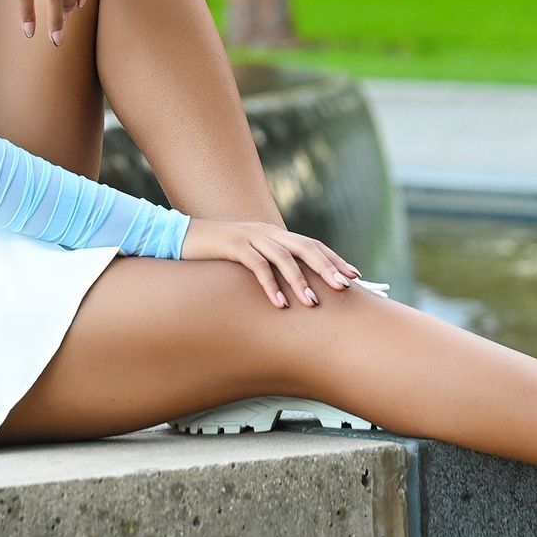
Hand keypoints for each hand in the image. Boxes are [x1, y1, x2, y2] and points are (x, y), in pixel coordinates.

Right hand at [181, 217, 363, 308]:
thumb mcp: (249, 256)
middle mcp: (267, 232)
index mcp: (275, 234)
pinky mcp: (232, 246)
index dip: (334, 259)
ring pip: (283, 257)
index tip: (355, 276)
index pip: (312, 245)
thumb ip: (270, 264)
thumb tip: (293, 287)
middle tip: (345, 287)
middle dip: (327, 267)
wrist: (181, 237)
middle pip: (305, 247)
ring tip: (312, 304)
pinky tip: (278, 303)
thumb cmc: (217, 253)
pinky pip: (256, 265)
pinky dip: (269, 284)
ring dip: (299, 281)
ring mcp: (250, 237)